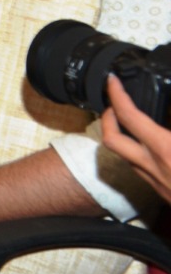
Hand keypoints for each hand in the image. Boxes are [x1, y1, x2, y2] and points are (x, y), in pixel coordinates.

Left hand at [102, 74, 170, 203]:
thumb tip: (169, 109)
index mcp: (165, 150)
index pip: (128, 116)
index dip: (117, 94)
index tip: (113, 81)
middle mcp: (154, 166)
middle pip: (111, 139)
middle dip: (107, 117)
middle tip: (115, 102)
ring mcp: (156, 182)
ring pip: (124, 156)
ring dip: (122, 135)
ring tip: (133, 120)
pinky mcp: (163, 192)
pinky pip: (140, 168)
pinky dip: (140, 152)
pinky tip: (154, 145)